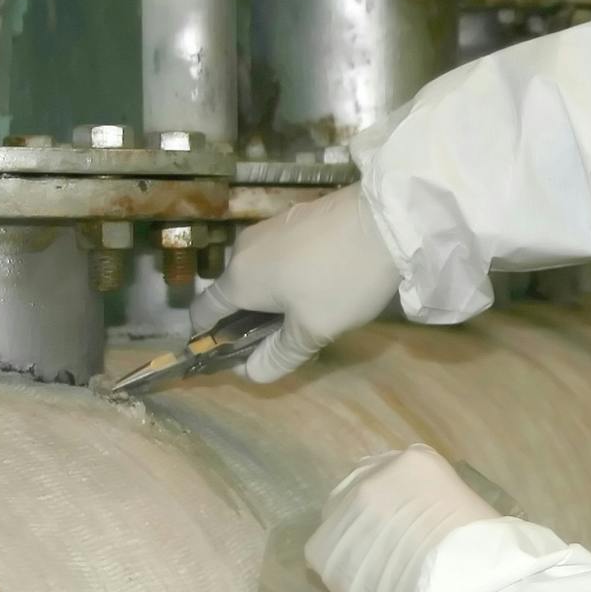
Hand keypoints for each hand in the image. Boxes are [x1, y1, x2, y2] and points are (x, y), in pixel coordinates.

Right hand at [192, 185, 402, 383]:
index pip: (202, 314)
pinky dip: (288, 277)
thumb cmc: (341, 280)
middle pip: (233, 295)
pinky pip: (279, 257)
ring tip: (310, 316)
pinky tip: (321, 286)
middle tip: (286, 344)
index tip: (235, 359)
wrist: (387, 219)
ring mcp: (269, 228)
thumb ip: (278, 355)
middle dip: (249, 323)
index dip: (211, 341)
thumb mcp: (312, 329)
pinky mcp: (295, 218)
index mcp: (237, 277)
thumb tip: (250, 373)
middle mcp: (243, 248)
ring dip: (273, 301)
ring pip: (259, 275)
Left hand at [306, 446, 501, 591]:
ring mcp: (345, 508)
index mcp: (416, 462)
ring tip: (375, 570)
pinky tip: (363, 584)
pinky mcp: (323, 545)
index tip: (404, 519)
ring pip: (339, 520)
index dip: (398, 498)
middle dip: (369, 513)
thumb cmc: (483, 555)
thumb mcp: (469, 510)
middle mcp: (374, 476)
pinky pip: (325, 552)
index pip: (393, 470)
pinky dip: (340, 567)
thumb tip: (428, 519)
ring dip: (354, 540)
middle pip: (359, 488)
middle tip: (385, 544)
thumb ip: (440, 504)